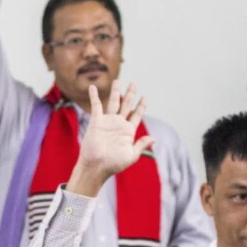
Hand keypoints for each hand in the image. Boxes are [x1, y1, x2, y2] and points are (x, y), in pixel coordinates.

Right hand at [66, 81, 153, 197]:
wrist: (96, 166)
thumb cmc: (114, 164)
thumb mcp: (132, 155)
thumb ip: (141, 145)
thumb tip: (153, 139)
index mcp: (128, 131)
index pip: (136, 115)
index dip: (141, 106)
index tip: (144, 97)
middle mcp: (118, 124)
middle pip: (126, 105)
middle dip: (130, 94)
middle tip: (134, 83)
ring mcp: (107, 122)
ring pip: (113, 102)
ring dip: (115, 91)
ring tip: (117, 80)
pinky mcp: (96, 121)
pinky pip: (96, 106)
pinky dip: (94, 96)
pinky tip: (93, 87)